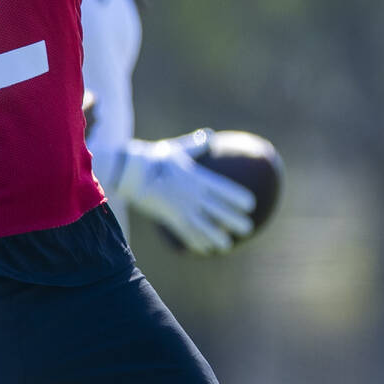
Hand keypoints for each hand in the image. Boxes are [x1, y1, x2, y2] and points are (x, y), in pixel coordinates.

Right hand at [116, 132, 255, 253]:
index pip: (224, 189)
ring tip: (227, 245)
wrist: (132, 173)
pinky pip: (185, 233)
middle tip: (248, 229)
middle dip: (234, 221)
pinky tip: (204, 249)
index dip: (238, 197)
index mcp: (197, 178)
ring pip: (203, 226)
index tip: (251, 204)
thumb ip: (195, 145)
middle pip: (218, 210)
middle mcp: (193, 195)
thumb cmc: (155, 158)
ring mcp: (181, 208)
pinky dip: (196, 242)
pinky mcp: (169, 218)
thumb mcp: (176, 149)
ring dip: (216, 236)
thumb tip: (210, 134)